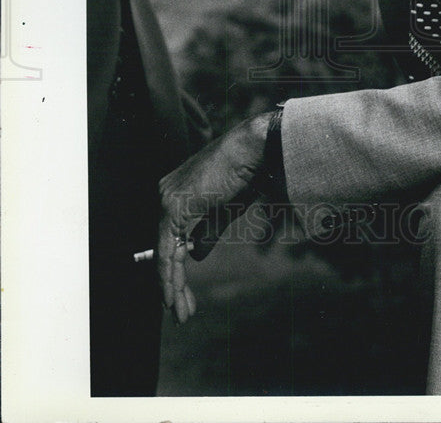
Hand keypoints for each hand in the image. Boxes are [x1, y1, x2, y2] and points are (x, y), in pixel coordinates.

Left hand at [158, 112, 269, 322]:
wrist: (256, 149)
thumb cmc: (247, 173)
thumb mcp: (225, 211)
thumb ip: (207, 231)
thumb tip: (194, 255)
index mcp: (178, 193)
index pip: (170, 239)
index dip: (175, 270)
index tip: (182, 295)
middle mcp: (165, 193)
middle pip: (163, 248)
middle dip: (172, 284)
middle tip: (181, 312)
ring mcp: (166, 198)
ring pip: (163, 253)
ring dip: (172, 287)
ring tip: (180, 313)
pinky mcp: (173, 205)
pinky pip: (167, 250)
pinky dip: (170, 276)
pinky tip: (172, 297)